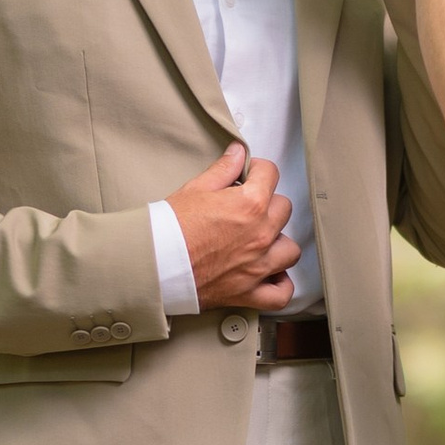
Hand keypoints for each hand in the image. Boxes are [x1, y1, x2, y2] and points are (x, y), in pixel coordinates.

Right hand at [168, 145, 299, 310]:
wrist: (154, 264)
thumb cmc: (169, 228)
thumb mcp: (195, 189)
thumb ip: (223, 169)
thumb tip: (238, 152)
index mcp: (250, 204)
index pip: (271, 174)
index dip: (258, 171)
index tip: (250, 176)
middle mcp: (260, 234)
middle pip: (283, 209)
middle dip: (268, 204)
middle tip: (247, 208)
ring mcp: (258, 266)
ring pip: (290, 249)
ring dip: (278, 242)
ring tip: (260, 240)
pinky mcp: (249, 292)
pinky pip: (281, 293)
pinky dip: (280, 284)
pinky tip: (271, 275)